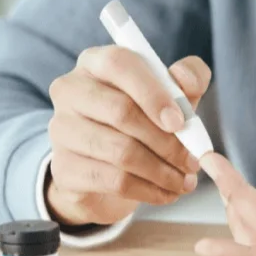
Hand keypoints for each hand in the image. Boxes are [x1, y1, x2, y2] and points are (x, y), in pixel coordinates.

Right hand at [45, 47, 211, 225]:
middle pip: (121, 112)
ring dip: (163, 171)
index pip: (120, 64)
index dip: (153, 93)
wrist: (108, 169)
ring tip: (185, 181)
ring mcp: (62, 130)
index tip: (180, 122)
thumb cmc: (146, 119)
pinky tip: (167, 193)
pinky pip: (114, 181)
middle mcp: (71, 90)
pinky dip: (149, 190)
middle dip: (167, 141)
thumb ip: (189, 77)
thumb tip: (184, 79)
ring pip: (120, 151)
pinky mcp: (64, 168)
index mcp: (96, 62)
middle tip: (193, 161)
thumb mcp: (173, 94)